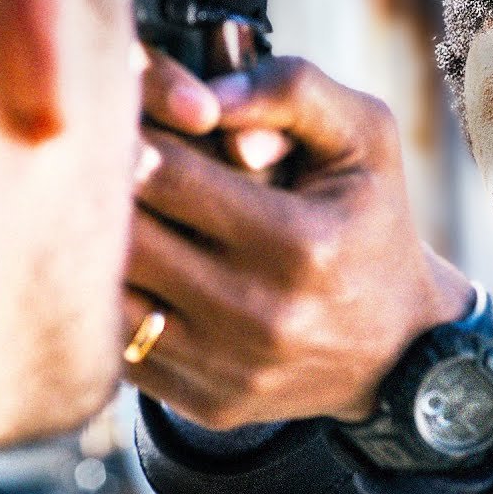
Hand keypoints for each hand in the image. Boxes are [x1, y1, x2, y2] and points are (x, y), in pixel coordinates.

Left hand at [124, 54, 472, 428]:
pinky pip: (121, 347)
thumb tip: (206, 96)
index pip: (167, 175)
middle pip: (126, 238)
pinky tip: (128, 272)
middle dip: (103, 190)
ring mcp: (230, 369)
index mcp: (302, 243)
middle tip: (92, 158)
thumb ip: (294, 90)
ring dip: (96, 249)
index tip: (119, 113)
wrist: (400, 346)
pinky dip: (113, 305)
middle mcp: (262, 316)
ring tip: (100, 213)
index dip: (130, 133)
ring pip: (110, 298)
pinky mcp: (207, 403)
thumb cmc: (372, 223)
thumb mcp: (365, 140)